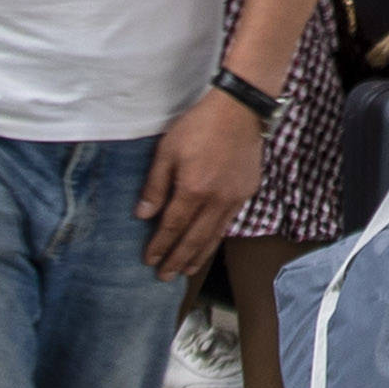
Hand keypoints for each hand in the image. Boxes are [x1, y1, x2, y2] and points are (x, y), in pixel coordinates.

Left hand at [137, 91, 263, 279]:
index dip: (159, 246)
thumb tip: (143, 214)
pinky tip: (208, 244)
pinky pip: (228, 224)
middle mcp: (215, 201)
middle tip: (165, 277)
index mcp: (193, 190)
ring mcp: (234, 199)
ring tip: (187, 270)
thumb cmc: (200, 125)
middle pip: (193, 240)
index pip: (172, 227)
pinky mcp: (246, 193)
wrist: (240, 111)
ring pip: (214, 237)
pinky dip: (215, 239)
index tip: (149, 260)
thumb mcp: (167, 150)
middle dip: (177, 260)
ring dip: (198, 256)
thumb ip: (155, 185)